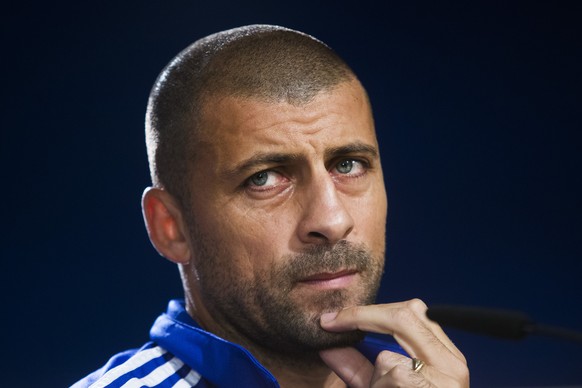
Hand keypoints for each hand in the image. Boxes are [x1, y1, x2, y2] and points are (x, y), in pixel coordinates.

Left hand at [319, 299, 468, 386]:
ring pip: (387, 360)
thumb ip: (357, 366)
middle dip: (363, 316)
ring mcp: (445, 381)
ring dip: (374, 384)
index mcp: (446, 356)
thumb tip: (328, 345)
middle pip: (405, 315)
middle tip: (332, 322)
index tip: (336, 316)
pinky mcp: (425, 387)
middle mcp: (453, 365)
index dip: (371, 310)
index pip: (413, 313)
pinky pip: (388, 381)